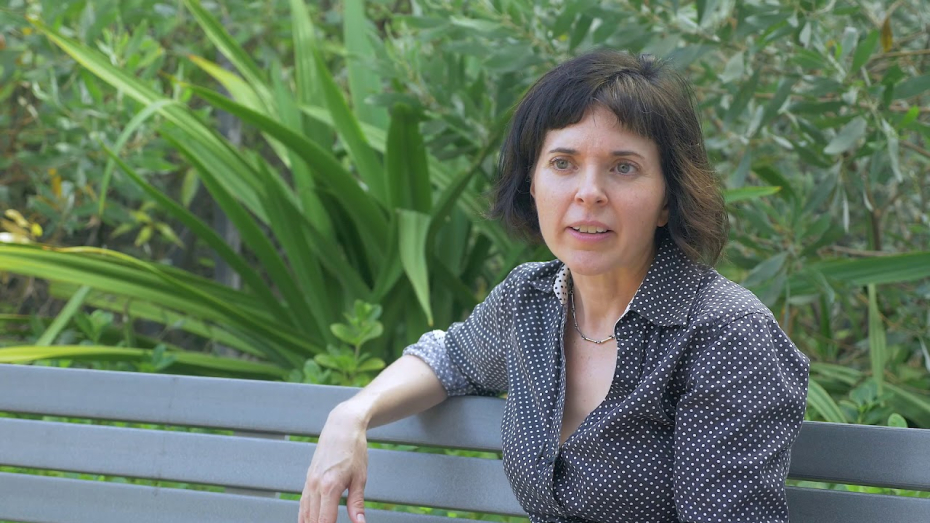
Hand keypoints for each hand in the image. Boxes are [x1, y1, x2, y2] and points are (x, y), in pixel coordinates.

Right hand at [298, 406, 368, 522]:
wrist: (341, 428)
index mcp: (329, 486)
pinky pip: (302, 504)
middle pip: (312, 521)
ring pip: (304, 514)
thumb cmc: (353, 450)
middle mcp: (315, 486)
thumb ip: (356, 503)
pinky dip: (304, 517)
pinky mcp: (307, 480)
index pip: (325, 521)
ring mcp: (309, 483)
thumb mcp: (360, 477)